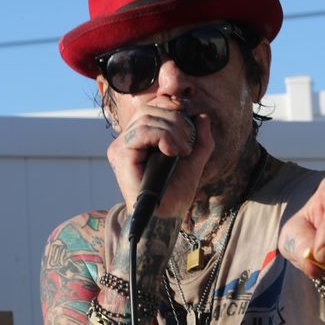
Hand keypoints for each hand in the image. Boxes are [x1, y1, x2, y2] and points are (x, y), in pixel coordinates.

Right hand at [107, 97, 213, 219]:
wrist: (164, 217)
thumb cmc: (175, 193)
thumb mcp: (194, 161)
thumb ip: (200, 140)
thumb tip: (202, 117)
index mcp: (141, 138)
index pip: (152, 107)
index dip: (172, 107)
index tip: (190, 123)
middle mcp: (128, 139)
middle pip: (150, 108)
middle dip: (176, 120)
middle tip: (189, 144)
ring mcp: (122, 146)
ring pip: (147, 117)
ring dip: (172, 130)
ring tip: (183, 151)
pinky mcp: (121, 154)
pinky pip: (142, 131)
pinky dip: (163, 136)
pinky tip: (173, 151)